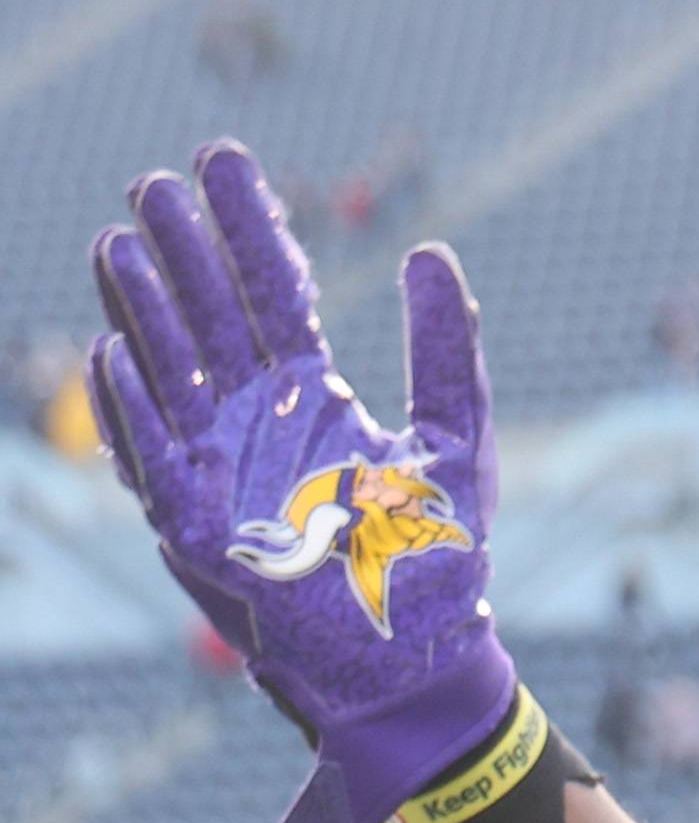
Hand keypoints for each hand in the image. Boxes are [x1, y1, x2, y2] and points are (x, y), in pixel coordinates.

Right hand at [89, 140, 514, 822]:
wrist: (425, 661)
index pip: (273, 292)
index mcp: (314, 399)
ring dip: (144, 310)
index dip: (247, 227)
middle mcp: (258, 424)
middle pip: (210, 317)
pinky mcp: (198, 526)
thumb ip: (445, 348)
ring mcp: (221, 470)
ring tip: (121, 240)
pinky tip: (115, 354)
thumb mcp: (458, 438)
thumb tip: (432, 252)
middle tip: (155, 180)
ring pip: (169, 372)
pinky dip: (132, 409)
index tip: (225, 160)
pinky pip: (151, 459)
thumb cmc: (441, 562)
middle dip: (181, 249)